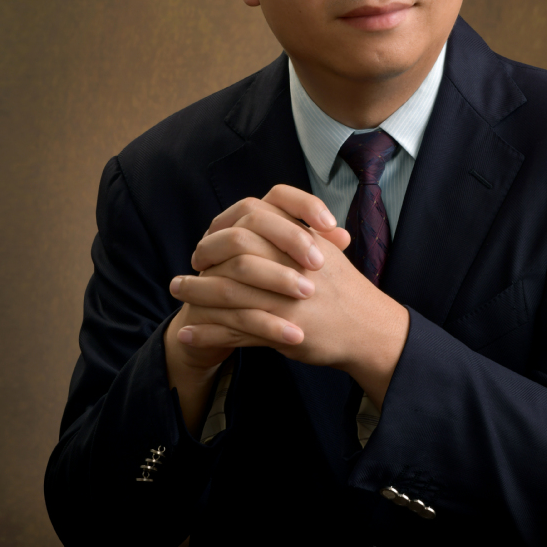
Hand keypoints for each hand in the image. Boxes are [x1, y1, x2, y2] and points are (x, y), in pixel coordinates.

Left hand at [166, 186, 408, 429]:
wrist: (370, 330)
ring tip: (176, 292)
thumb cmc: (346, 291)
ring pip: (228, 289)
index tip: (211, 234)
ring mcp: (285, 296)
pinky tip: (187, 334)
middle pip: (236, 246)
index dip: (227, 222)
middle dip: (206, 253)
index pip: (254, 213)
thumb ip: (298, 234)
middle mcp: (293, 262)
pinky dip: (206, 333)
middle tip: (191, 262)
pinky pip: (233, 329)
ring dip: (196, 292)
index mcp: (303, 239)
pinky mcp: (281, 329)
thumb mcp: (327, 251)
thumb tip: (264, 217)